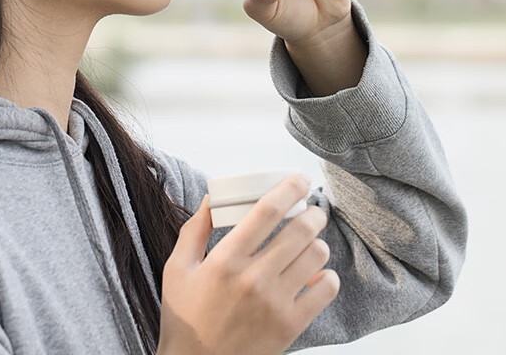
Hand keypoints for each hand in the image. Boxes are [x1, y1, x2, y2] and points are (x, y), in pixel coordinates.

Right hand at [158, 175, 339, 354]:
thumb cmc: (186, 316)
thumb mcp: (178, 267)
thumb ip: (195, 229)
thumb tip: (212, 199)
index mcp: (225, 259)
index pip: (266, 212)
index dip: (288, 189)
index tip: (299, 178)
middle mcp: (254, 278)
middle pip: (299, 231)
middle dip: (312, 213)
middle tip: (311, 210)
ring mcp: (275, 303)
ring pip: (315, 257)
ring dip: (317, 242)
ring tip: (311, 242)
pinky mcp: (290, 326)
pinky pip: (325, 291)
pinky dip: (327, 277)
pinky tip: (317, 274)